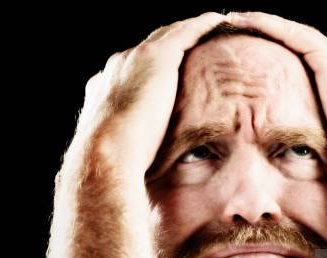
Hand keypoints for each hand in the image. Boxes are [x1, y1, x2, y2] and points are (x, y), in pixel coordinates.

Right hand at [69, 12, 227, 179]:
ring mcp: (137, 57)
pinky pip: (187, 32)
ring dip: (190, 29)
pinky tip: (220, 22)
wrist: (106, 150)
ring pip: (170, 34)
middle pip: (152, 47)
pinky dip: (203, 25)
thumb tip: (141, 166)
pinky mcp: (157, 56)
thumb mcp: (121, 151)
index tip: (170, 74)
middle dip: (172, 44)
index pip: (135, 71)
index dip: (153, 70)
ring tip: (213, 25)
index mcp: (108, 87)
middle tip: (195, 42)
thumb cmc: (114, 162)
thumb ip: (132, 146)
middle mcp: (120, 65)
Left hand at [227, 12, 326, 198]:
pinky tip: (246, 20)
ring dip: (264, 23)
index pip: (305, 60)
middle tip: (240, 27)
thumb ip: (318, 142)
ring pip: (294, 32)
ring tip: (236, 19)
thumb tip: (297, 162)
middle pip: (298, 41)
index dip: (279, 53)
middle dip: (270, 32)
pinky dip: (269, 25)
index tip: (253, 55)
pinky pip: (294, 35)